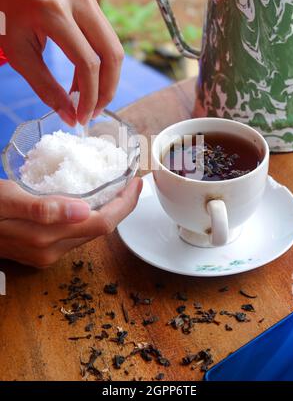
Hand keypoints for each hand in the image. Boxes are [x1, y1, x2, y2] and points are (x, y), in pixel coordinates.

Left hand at [0, 0, 123, 124]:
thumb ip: (46, 88)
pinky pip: (105, 38)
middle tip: (93, 113)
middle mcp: (78, 0)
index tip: (82, 118)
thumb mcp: (20, 55)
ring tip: (87, 100)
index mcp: (54, 12)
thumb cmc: (5, 16)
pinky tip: (84, 81)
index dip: (90, 96)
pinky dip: (99, 64)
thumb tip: (70, 117)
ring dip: (105, 80)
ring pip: (113, 48)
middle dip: (106, 90)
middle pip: (111, 55)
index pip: (87, 63)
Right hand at [0, 177, 141, 266]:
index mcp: (48, 238)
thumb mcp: (7, 199)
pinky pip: (75, 233)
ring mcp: (46, 253)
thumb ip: (43, 208)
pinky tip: (90, 200)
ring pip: (89, 232)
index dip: (124, 204)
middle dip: (121, 207)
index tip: (136, 183)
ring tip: (116, 188)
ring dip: (107, 211)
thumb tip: (83, 210)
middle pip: (100, 229)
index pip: (102, 223)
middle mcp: (52, 251)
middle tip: (131, 182)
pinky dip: (89, 216)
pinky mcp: (40, 250)